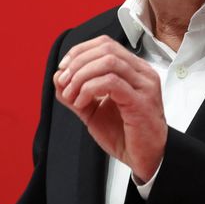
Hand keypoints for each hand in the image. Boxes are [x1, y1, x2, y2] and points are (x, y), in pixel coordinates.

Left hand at [53, 35, 166, 182]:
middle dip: (77, 63)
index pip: (105, 44)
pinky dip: (90, 89)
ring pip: (108, 62)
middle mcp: (141, 73)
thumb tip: (58, 77)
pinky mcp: (141, 101)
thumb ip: (77, 93)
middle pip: (105, 48)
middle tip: (64, 82)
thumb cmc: (126, 135)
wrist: (146, 159)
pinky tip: (82, 103)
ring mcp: (144, 85)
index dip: (79, 52)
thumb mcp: (93, 111)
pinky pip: (112, 82)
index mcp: (133, 70)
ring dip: (81, 76)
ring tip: (72, 94)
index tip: (63, 69)